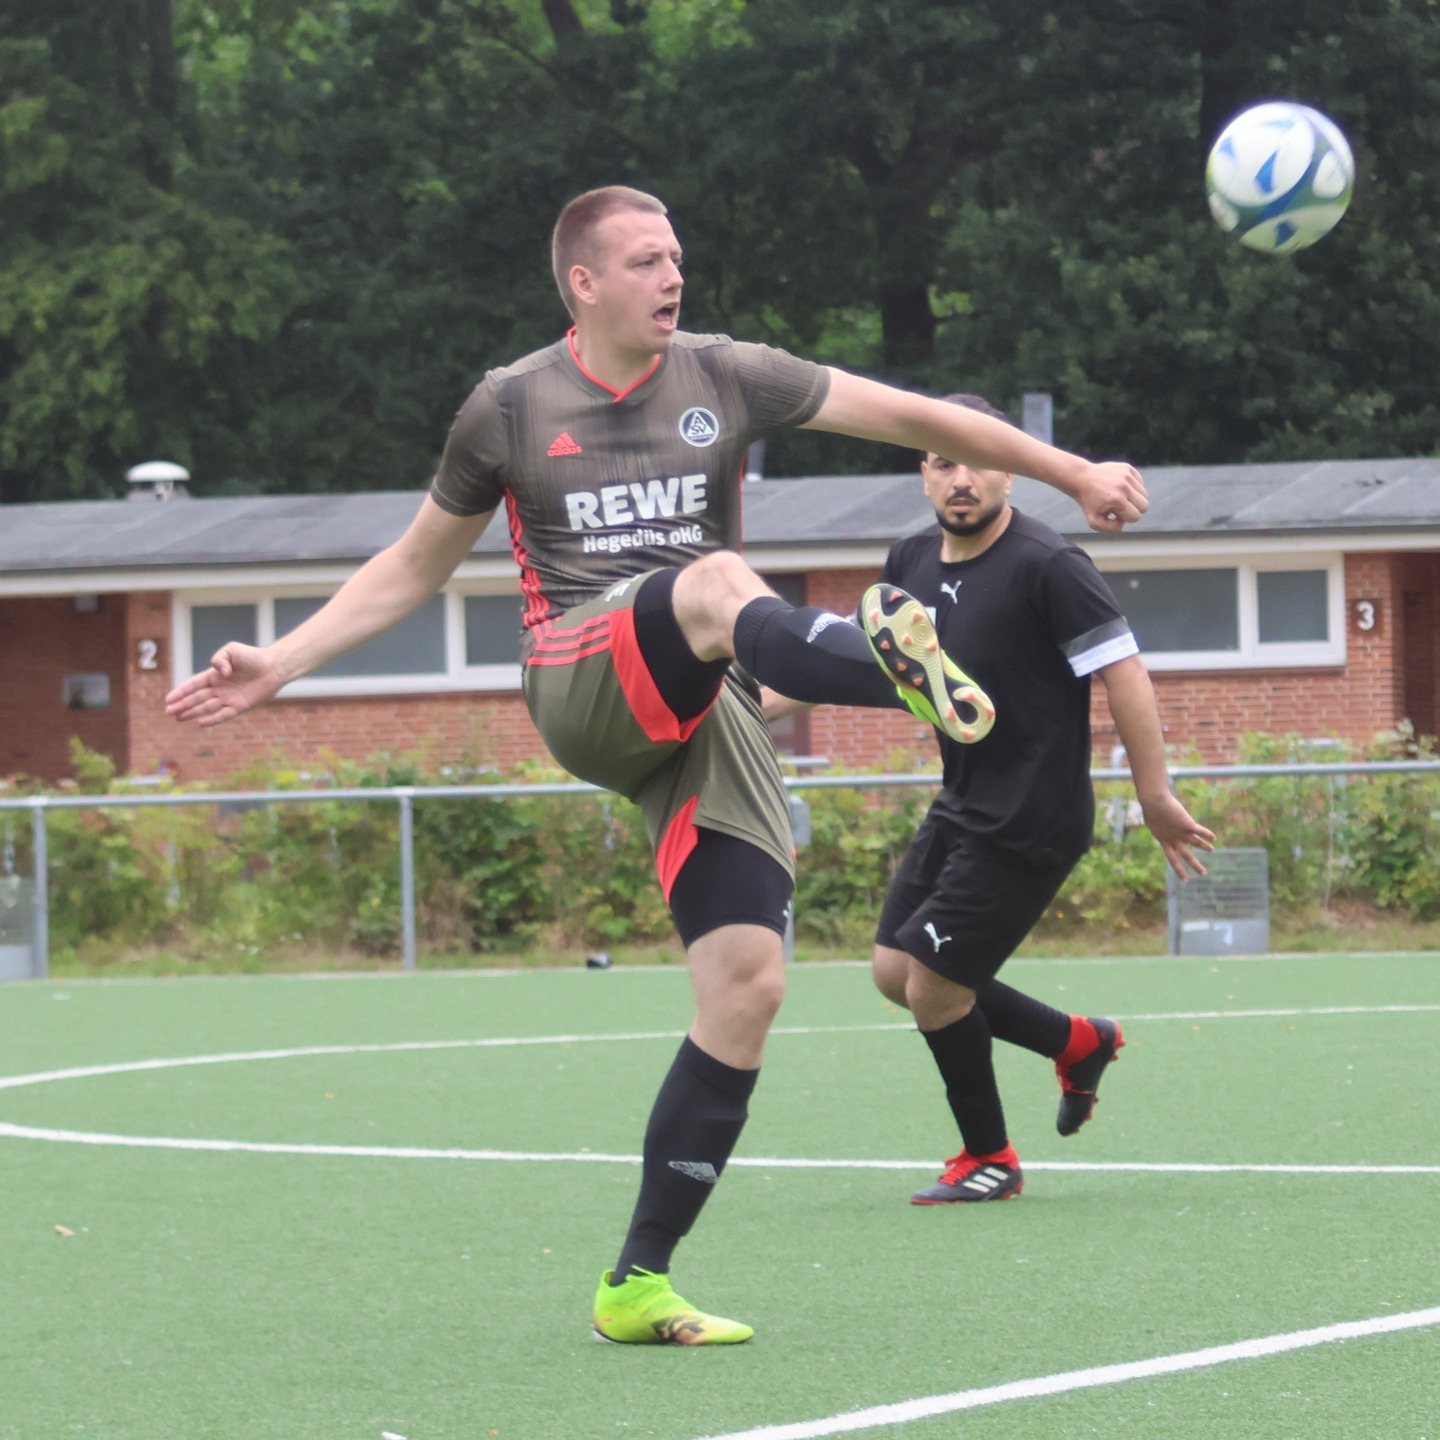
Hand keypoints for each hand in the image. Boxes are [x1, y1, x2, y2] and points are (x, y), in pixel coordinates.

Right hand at [165, 642, 286, 727]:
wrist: (273, 666)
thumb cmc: (252, 656)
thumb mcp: (231, 651)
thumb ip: (219, 659)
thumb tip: (219, 674)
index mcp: (215, 675)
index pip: (194, 685)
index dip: (181, 692)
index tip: (168, 699)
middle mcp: (220, 689)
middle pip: (197, 698)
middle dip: (183, 705)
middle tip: (169, 712)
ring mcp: (229, 698)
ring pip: (207, 707)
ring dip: (193, 712)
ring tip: (179, 718)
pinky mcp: (240, 706)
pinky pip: (224, 715)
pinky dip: (213, 719)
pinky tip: (200, 723)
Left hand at [1077, 461, 1148, 532]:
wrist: (1081, 478)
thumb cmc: (1088, 502)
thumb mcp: (1094, 521)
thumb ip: (1111, 528)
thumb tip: (1124, 522)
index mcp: (1117, 500)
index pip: (1136, 517)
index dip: (1126, 518)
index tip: (1115, 513)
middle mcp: (1124, 487)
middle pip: (1145, 506)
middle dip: (1134, 509)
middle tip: (1120, 506)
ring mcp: (1127, 475)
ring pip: (1144, 494)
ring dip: (1134, 498)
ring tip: (1120, 496)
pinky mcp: (1128, 468)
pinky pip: (1140, 483)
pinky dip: (1133, 487)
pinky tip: (1120, 487)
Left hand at [1140, 792, 1216, 881]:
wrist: (1154, 802)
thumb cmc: (1151, 810)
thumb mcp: (1153, 822)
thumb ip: (1158, 828)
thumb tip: (1156, 824)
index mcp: (1164, 841)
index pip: (1173, 860)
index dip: (1179, 870)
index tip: (1185, 880)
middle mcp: (1174, 840)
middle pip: (1187, 856)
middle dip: (1195, 865)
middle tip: (1204, 873)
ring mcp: (1182, 832)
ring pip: (1196, 843)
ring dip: (1205, 847)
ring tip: (1212, 850)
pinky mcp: (1188, 824)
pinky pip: (1200, 831)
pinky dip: (1207, 834)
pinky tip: (1214, 838)